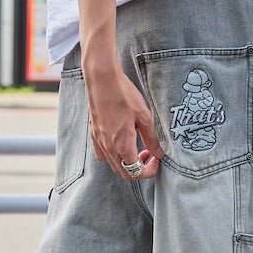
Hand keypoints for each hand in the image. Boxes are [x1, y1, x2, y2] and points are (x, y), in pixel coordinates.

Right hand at [83, 56, 163, 179]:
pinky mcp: (93, 133)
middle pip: (124, 172)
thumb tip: (159, 153)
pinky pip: (102, 154)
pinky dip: (113, 155)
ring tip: (136, 147)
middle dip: (139, 168)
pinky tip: (120, 141)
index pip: (136, 172)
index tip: (156, 159)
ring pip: (113, 164)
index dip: (150, 171)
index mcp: (123, 146)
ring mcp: (99, 141)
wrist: (102, 80)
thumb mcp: (144, 117)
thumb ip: (151, 139)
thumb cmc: (124, 95)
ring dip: (126, 162)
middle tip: (148, 153)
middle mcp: (108, 147)